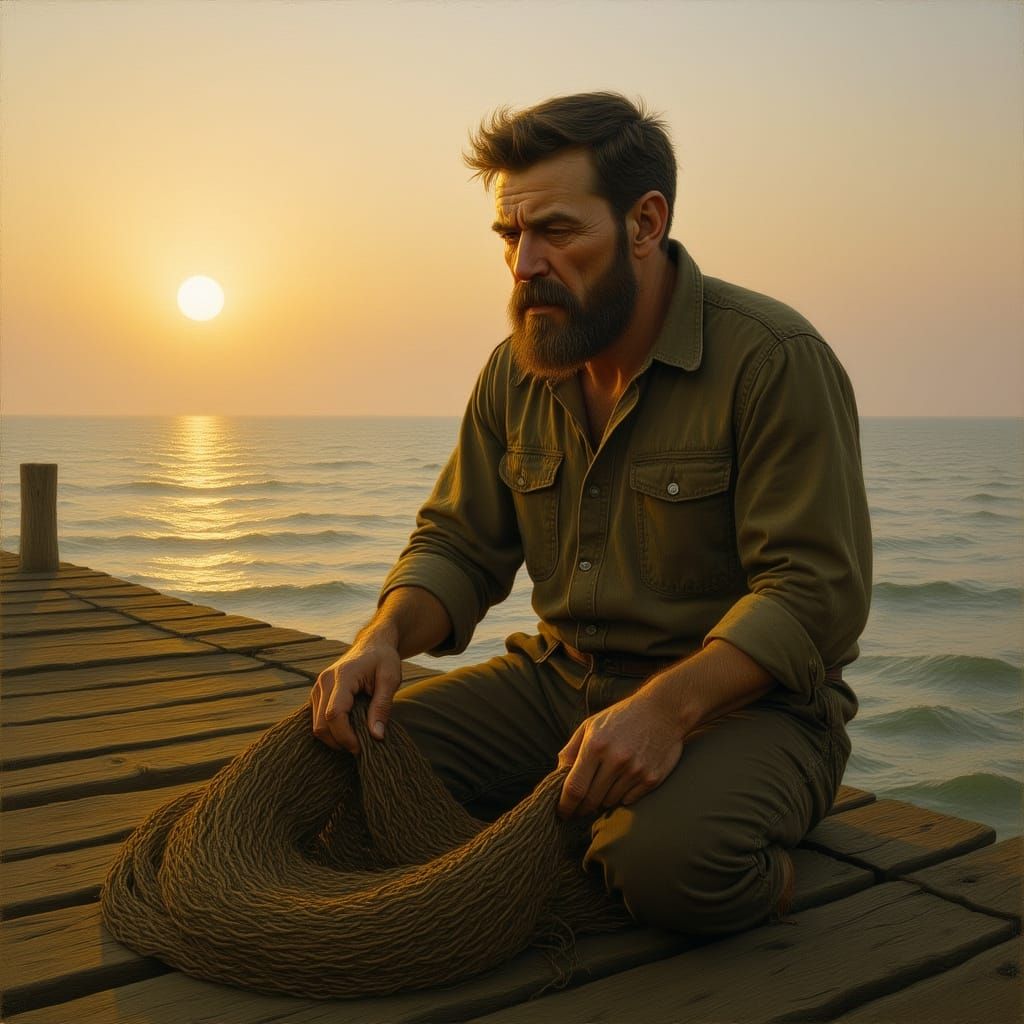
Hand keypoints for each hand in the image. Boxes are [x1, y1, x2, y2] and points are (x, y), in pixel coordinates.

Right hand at [310, 634, 402, 754]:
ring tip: (357, 739)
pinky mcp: (317, 694)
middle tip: (361, 748)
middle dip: (339, 742)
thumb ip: (382, 706)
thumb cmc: (384, 660)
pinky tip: (348, 731)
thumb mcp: (391, 679)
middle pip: (321, 725)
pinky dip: (331, 731)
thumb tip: (376, 736)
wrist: (372, 645)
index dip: (346, 737)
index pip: (334, 714)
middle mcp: (324, 682)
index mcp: (343, 676)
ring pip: (316, 726)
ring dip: (334, 739)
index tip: (361, 748)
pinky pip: (317, 720)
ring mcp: (317, 688)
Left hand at [557, 682, 684, 818]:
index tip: (562, 813)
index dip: (565, 805)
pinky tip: (623, 782)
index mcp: (596, 745)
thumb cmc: (622, 717)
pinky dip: (621, 796)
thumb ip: (571, 749)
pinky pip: (628, 800)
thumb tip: (558, 775)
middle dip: (581, 808)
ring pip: (609, 802)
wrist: (664, 711)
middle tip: (579, 807)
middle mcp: (615, 760)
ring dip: (602, 800)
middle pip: (591, 800)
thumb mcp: (591, 725)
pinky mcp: (652, 779)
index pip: (574, 787)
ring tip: (604, 785)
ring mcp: (635, 771)